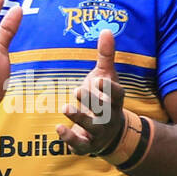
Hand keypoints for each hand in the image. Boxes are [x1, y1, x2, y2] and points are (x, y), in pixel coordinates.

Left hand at [56, 27, 124, 154]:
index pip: (118, 95)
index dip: (110, 88)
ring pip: (92, 128)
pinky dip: (70, 138)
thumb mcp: (106, 77)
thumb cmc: (104, 99)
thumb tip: (106, 30)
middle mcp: (110, 117)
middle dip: (92, 101)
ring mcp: (100, 133)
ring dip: (80, 118)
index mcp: (115, 100)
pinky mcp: (88, 145)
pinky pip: (81, 145)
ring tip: (65, 108)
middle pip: (104, 110)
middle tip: (78, 90)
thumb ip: (105, 56)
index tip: (100, 79)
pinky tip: (58, 129)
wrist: (111, 134)